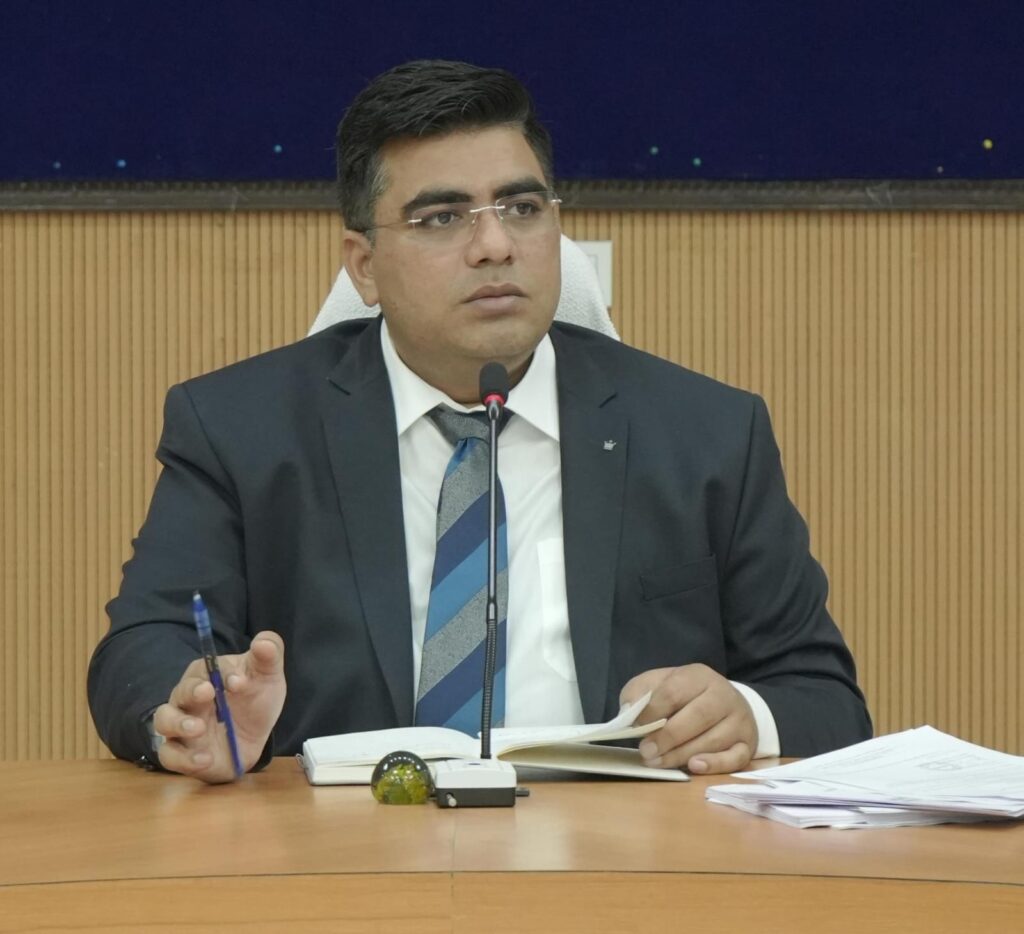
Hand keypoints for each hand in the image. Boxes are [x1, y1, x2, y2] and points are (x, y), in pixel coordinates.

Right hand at [152, 631, 286, 783]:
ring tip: (199, 728)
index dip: (221, 673)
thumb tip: (263, 641)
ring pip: (164, 721)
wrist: (254, 738)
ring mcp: (181, 726)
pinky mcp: (182, 754)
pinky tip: (205, 759)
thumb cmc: (255, 700)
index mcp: (207, 674)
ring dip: (178, 723)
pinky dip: (184, 759)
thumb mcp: (268, 677)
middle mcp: (188, 698)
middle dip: (191, 691)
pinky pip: (170, 756)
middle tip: (207, 693)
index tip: (239, 681)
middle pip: (180, 691)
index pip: (206, 668)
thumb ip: (269, 655)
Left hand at [620, 664, 757, 774]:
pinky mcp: (747, 744)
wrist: (725, 702)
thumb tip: (627, 711)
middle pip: (697, 716)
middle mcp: (723, 695)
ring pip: (712, 740)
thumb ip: (640, 692)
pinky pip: (734, 758)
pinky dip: (714, 765)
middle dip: (667, 737)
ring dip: (681, 755)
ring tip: (658, 762)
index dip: (652, 711)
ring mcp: (739, 721)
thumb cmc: (685, 695)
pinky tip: (694, 766)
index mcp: (699, 676)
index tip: (635, 726)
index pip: (674, 691)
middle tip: (646, 751)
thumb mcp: (660, 683)